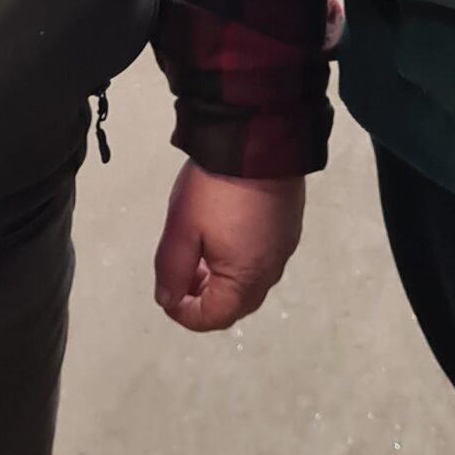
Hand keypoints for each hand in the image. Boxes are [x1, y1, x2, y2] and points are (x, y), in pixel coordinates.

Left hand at [154, 161, 305, 333]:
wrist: (258, 137)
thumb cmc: (217, 185)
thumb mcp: (182, 229)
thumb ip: (171, 270)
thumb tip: (168, 299)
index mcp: (246, 277)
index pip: (214, 317)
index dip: (184, 314)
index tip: (166, 297)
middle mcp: (271, 269)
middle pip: (236, 305)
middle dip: (204, 298)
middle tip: (181, 277)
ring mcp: (284, 246)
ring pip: (250, 282)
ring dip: (221, 279)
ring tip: (198, 254)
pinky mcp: (288, 226)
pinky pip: (262, 258)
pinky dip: (238, 259)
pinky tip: (221, 235)